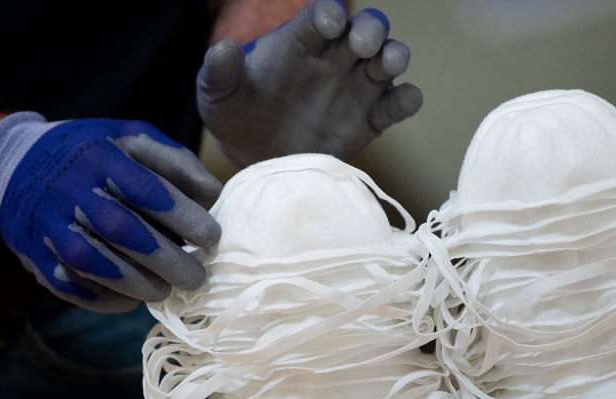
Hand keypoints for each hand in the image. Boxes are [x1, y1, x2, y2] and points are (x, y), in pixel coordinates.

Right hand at [0, 113, 222, 311]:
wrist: (13, 163)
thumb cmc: (88, 153)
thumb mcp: (129, 137)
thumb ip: (173, 161)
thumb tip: (212, 196)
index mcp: (99, 156)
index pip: (146, 190)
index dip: (183, 217)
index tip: (211, 238)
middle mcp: (70, 189)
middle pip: (122, 230)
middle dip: (166, 259)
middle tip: (196, 277)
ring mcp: (47, 224)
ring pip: (92, 262)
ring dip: (134, 283)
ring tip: (164, 291)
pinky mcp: (33, 253)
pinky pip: (67, 283)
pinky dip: (100, 298)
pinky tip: (127, 301)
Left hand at [198, 0, 422, 166]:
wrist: (254, 159)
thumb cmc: (236, 116)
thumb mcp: (217, 95)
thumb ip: (219, 72)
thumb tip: (223, 49)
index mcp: (301, 41)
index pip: (321, 15)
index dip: (327, 13)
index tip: (327, 22)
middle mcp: (335, 57)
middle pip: (365, 29)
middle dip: (369, 29)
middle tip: (362, 43)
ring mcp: (356, 87)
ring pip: (388, 60)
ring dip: (394, 56)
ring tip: (388, 64)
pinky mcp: (370, 120)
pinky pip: (396, 105)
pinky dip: (406, 100)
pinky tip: (404, 101)